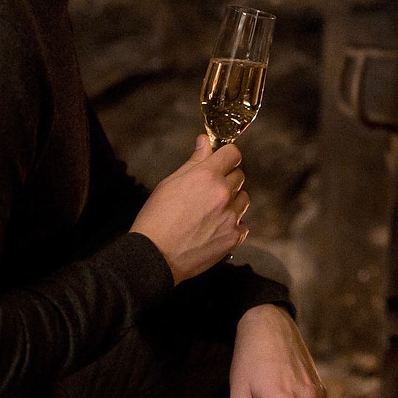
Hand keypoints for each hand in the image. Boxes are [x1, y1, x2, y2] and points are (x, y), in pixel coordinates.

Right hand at [131, 135, 248, 283]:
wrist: (154, 255)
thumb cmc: (156, 219)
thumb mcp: (170, 183)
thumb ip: (193, 161)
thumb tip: (204, 141)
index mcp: (207, 176)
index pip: (233, 154)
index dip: (226, 156)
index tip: (221, 161)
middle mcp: (223, 194)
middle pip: (239, 176)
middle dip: (226, 179)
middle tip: (208, 191)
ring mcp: (231, 217)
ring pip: (243, 200)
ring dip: (232, 202)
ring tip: (210, 212)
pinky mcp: (233, 237)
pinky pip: (242, 224)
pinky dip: (232, 225)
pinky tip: (214, 229)